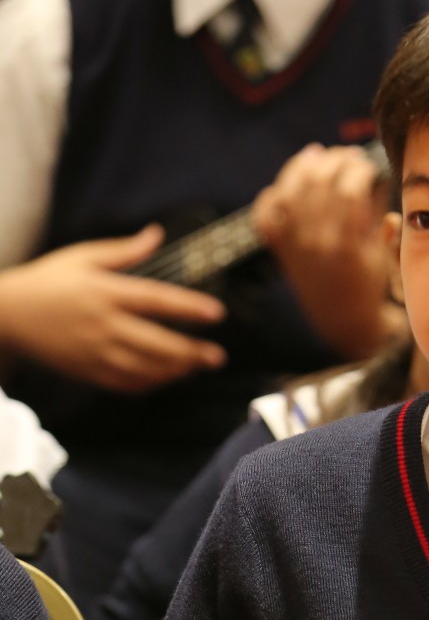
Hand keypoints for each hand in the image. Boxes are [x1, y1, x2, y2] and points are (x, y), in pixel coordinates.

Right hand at [0, 227, 226, 391]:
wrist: (10, 316)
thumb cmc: (48, 281)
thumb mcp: (81, 257)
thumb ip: (123, 251)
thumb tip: (157, 234)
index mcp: (104, 293)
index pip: (155, 300)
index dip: (189, 307)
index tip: (217, 313)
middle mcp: (102, 325)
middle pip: (156, 343)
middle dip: (191, 352)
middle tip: (218, 356)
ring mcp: (96, 353)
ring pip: (146, 369)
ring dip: (176, 371)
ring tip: (198, 366)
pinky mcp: (89, 372)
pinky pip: (127, 384)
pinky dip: (152, 383)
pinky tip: (169, 376)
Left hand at [253, 143, 398, 358]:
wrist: (343, 321)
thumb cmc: (370, 286)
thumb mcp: (382, 253)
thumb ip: (377, 214)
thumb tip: (374, 177)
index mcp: (346, 244)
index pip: (349, 189)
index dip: (359, 169)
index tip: (369, 164)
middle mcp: (315, 242)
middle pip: (319, 182)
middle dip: (336, 161)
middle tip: (349, 156)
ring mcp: (293, 244)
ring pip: (290, 189)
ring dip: (305, 166)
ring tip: (320, 155)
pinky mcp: (280, 248)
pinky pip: (266, 212)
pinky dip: (274, 194)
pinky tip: (289, 184)